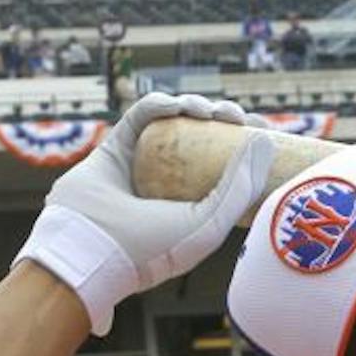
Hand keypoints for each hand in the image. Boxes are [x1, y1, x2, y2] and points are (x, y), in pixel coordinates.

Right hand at [17, 92, 275, 333]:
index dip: (244, 144)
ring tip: (205, 111)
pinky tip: (175, 106)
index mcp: (195, 207)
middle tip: (233, 116)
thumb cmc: (154, 249)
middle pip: (203, 140)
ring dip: (193, 108)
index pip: (227, 167)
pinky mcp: (114, 149)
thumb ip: (242, 187)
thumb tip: (265, 138)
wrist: (90, 251)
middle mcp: (170, 185)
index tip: (261, 128)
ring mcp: (142, 166)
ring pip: (174, 124)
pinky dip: (158, 104)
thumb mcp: (210, 224)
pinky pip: (139, 117)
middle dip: (221, 121)